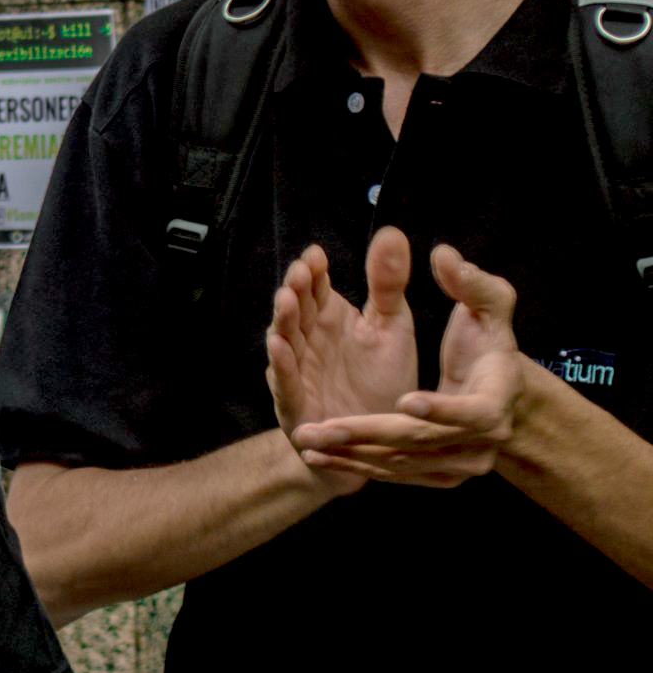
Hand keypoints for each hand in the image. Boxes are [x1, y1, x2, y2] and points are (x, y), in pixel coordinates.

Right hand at [264, 228, 416, 489]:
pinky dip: (281, 366)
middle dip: (296, 290)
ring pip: (285, 342)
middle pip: (297, 310)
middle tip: (301, 272)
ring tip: (286, 300)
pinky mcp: (297, 405)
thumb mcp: (392, 326)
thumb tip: (390, 232)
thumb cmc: (382, 380)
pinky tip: (279, 348)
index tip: (317, 255)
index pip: (316, 288)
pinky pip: (286, 384)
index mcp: (330, 319)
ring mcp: (298, 372)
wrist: (379, 440)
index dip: (314, 271)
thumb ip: (388, 282)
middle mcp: (309, 342)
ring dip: (282, 321)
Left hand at [291, 247, 522, 486]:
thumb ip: (473, 284)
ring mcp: (462, 466)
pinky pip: (393, 475)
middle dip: (369, 433)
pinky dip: (355, 465)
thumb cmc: (491, 343)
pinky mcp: (441, 477)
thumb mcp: (490, 309)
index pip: (472, 412)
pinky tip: (319, 456)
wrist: (499, 392)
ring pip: (400, 464)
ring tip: (309, 440)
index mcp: (498, 403)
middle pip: (421, 443)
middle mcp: (484, 444)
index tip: (404, 399)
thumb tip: (445, 255)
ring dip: (351, 453)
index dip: (440, 410)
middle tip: (324, 426)